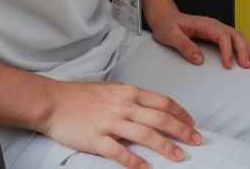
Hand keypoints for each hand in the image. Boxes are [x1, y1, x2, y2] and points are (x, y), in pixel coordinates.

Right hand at [40, 79, 199, 168]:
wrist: (53, 102)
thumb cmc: (80, 95)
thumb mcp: (112, 89)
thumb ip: (130, 96)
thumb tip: (147, 104)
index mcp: (130, 93)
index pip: (164, 102)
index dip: (181, 114)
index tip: (192, 123)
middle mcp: (124, 106)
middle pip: (161, 119)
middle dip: (182, 131)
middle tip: (196, 141)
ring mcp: (111, 123)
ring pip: (146, 135)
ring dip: (165, 147)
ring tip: (179, 156)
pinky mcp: (97, 139)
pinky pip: (120, 152)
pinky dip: (135, 161)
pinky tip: (146, 168)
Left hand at [150, 10, 249, 68]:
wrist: (165, 17)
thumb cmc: (167, 26)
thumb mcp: (171, 36)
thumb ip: (185, 46)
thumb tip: (200, 60)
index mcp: (204, 24)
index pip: (222, 36)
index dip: (227, 50)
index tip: (228, 65)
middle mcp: (213, 24)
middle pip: (234, 35)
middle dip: (243, 49)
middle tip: (246, 66)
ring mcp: (216, 28)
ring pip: (237, 35)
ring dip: (245, 47)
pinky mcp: (215, 33)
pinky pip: (232, 38)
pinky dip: (242, 45)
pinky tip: (245, 54)